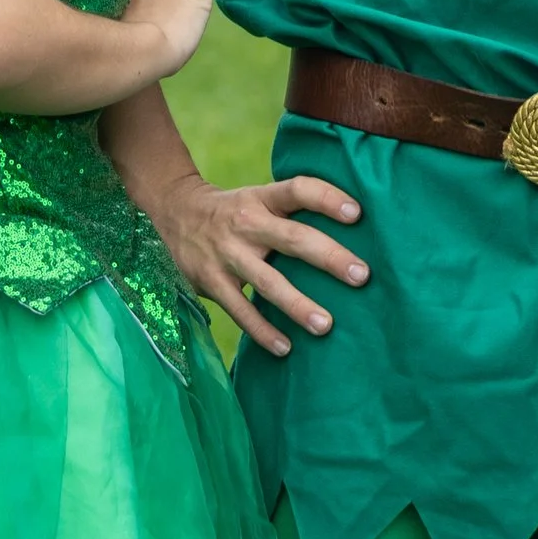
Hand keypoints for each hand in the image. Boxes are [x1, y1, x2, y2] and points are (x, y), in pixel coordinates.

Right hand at [148, 173, 370, 356]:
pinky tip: (286, 348)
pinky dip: (263, 331)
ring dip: (298, 305)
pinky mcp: (212, 282)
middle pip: (293, 239)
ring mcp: (228, 254)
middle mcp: (247, 223)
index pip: (298, 190)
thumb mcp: (259, 197)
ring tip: (326, 325)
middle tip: (362, 276)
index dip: (328, 199)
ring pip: (268, 282)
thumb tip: (353, 230)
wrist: (175, 211)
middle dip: (330, 258)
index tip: (358, 214)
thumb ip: (292, 211)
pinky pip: (241, 311)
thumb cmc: (236, 210)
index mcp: (262, 198)